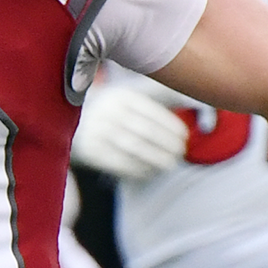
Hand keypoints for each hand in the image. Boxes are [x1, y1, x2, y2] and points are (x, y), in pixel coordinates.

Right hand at [71, 85, 189, 180]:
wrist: (70, 120)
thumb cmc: (115, 109)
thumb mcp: (133, 96)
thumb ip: (163, 96)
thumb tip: (197, 98)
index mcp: (121, 95)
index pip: (152, 112)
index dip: (172, 126)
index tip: (185, 137)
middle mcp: (106, 111)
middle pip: (145, 131)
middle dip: (167, 145)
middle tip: (180, 153)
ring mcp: (95, 131)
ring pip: (134, 149)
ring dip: (157, 159)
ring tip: (170, 164)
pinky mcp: (89, 151)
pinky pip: (119, 163)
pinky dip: (139, 169)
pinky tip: (151, 171)